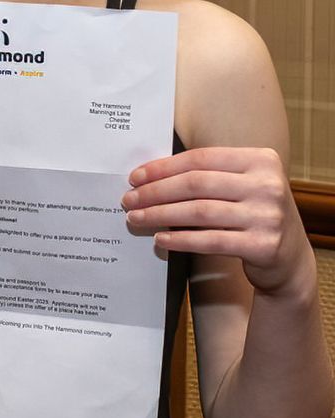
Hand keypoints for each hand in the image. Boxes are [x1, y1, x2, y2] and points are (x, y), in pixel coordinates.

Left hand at [122, 147, 309, 296]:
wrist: (288, 258)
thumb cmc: (252, 214)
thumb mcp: (240, 185)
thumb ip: (206, 175)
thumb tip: (148, 176)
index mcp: (260, 160)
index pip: (200, 159)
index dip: (163, 168)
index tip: (134, 178)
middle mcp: (267, 185)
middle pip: (196, 184)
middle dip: (155, 192)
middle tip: (129, 200)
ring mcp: (268, 215)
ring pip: (199, 212)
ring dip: (160, 215)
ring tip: (136, 219)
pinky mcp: (264, 245)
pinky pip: (210, 240)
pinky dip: (180, 239)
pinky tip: (160, 239)